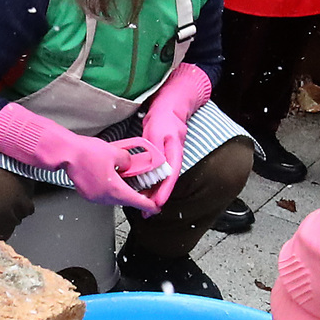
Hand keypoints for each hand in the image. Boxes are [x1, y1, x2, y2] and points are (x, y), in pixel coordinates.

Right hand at [62, 132, 164, 211]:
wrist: (66, 153)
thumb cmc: (86, 153)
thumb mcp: (116, 152)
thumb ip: (128, 161)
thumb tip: (128, 165)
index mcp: (114, 189)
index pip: (137, 202)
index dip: (149, 206)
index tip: (155, 208)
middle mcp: (104, 197)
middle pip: (125, 200)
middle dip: (134, 196)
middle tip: (141, 190)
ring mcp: (94, 197)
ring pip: (113, 197)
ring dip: (120, 191)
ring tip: (124, 180)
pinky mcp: (87, 194)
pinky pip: (103, 194)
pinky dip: (109, 188)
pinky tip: (110, 177)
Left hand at [141, 63, 211, 210]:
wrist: (169, 106)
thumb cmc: (163, 117)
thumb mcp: (156, 131)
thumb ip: (156, 148)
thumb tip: (156, 166)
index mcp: (175, 151)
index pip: (171, 175)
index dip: (164, 191)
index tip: (158, 203)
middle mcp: (174, 158)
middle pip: (167, 182)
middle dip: (158, 198)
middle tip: (147, 212)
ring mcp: (170, 159)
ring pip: (162, 180)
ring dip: (154, 193)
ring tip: (144, 206)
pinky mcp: (164, 158)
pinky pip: (158, 175)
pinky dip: (152, 184)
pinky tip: (144, 191)